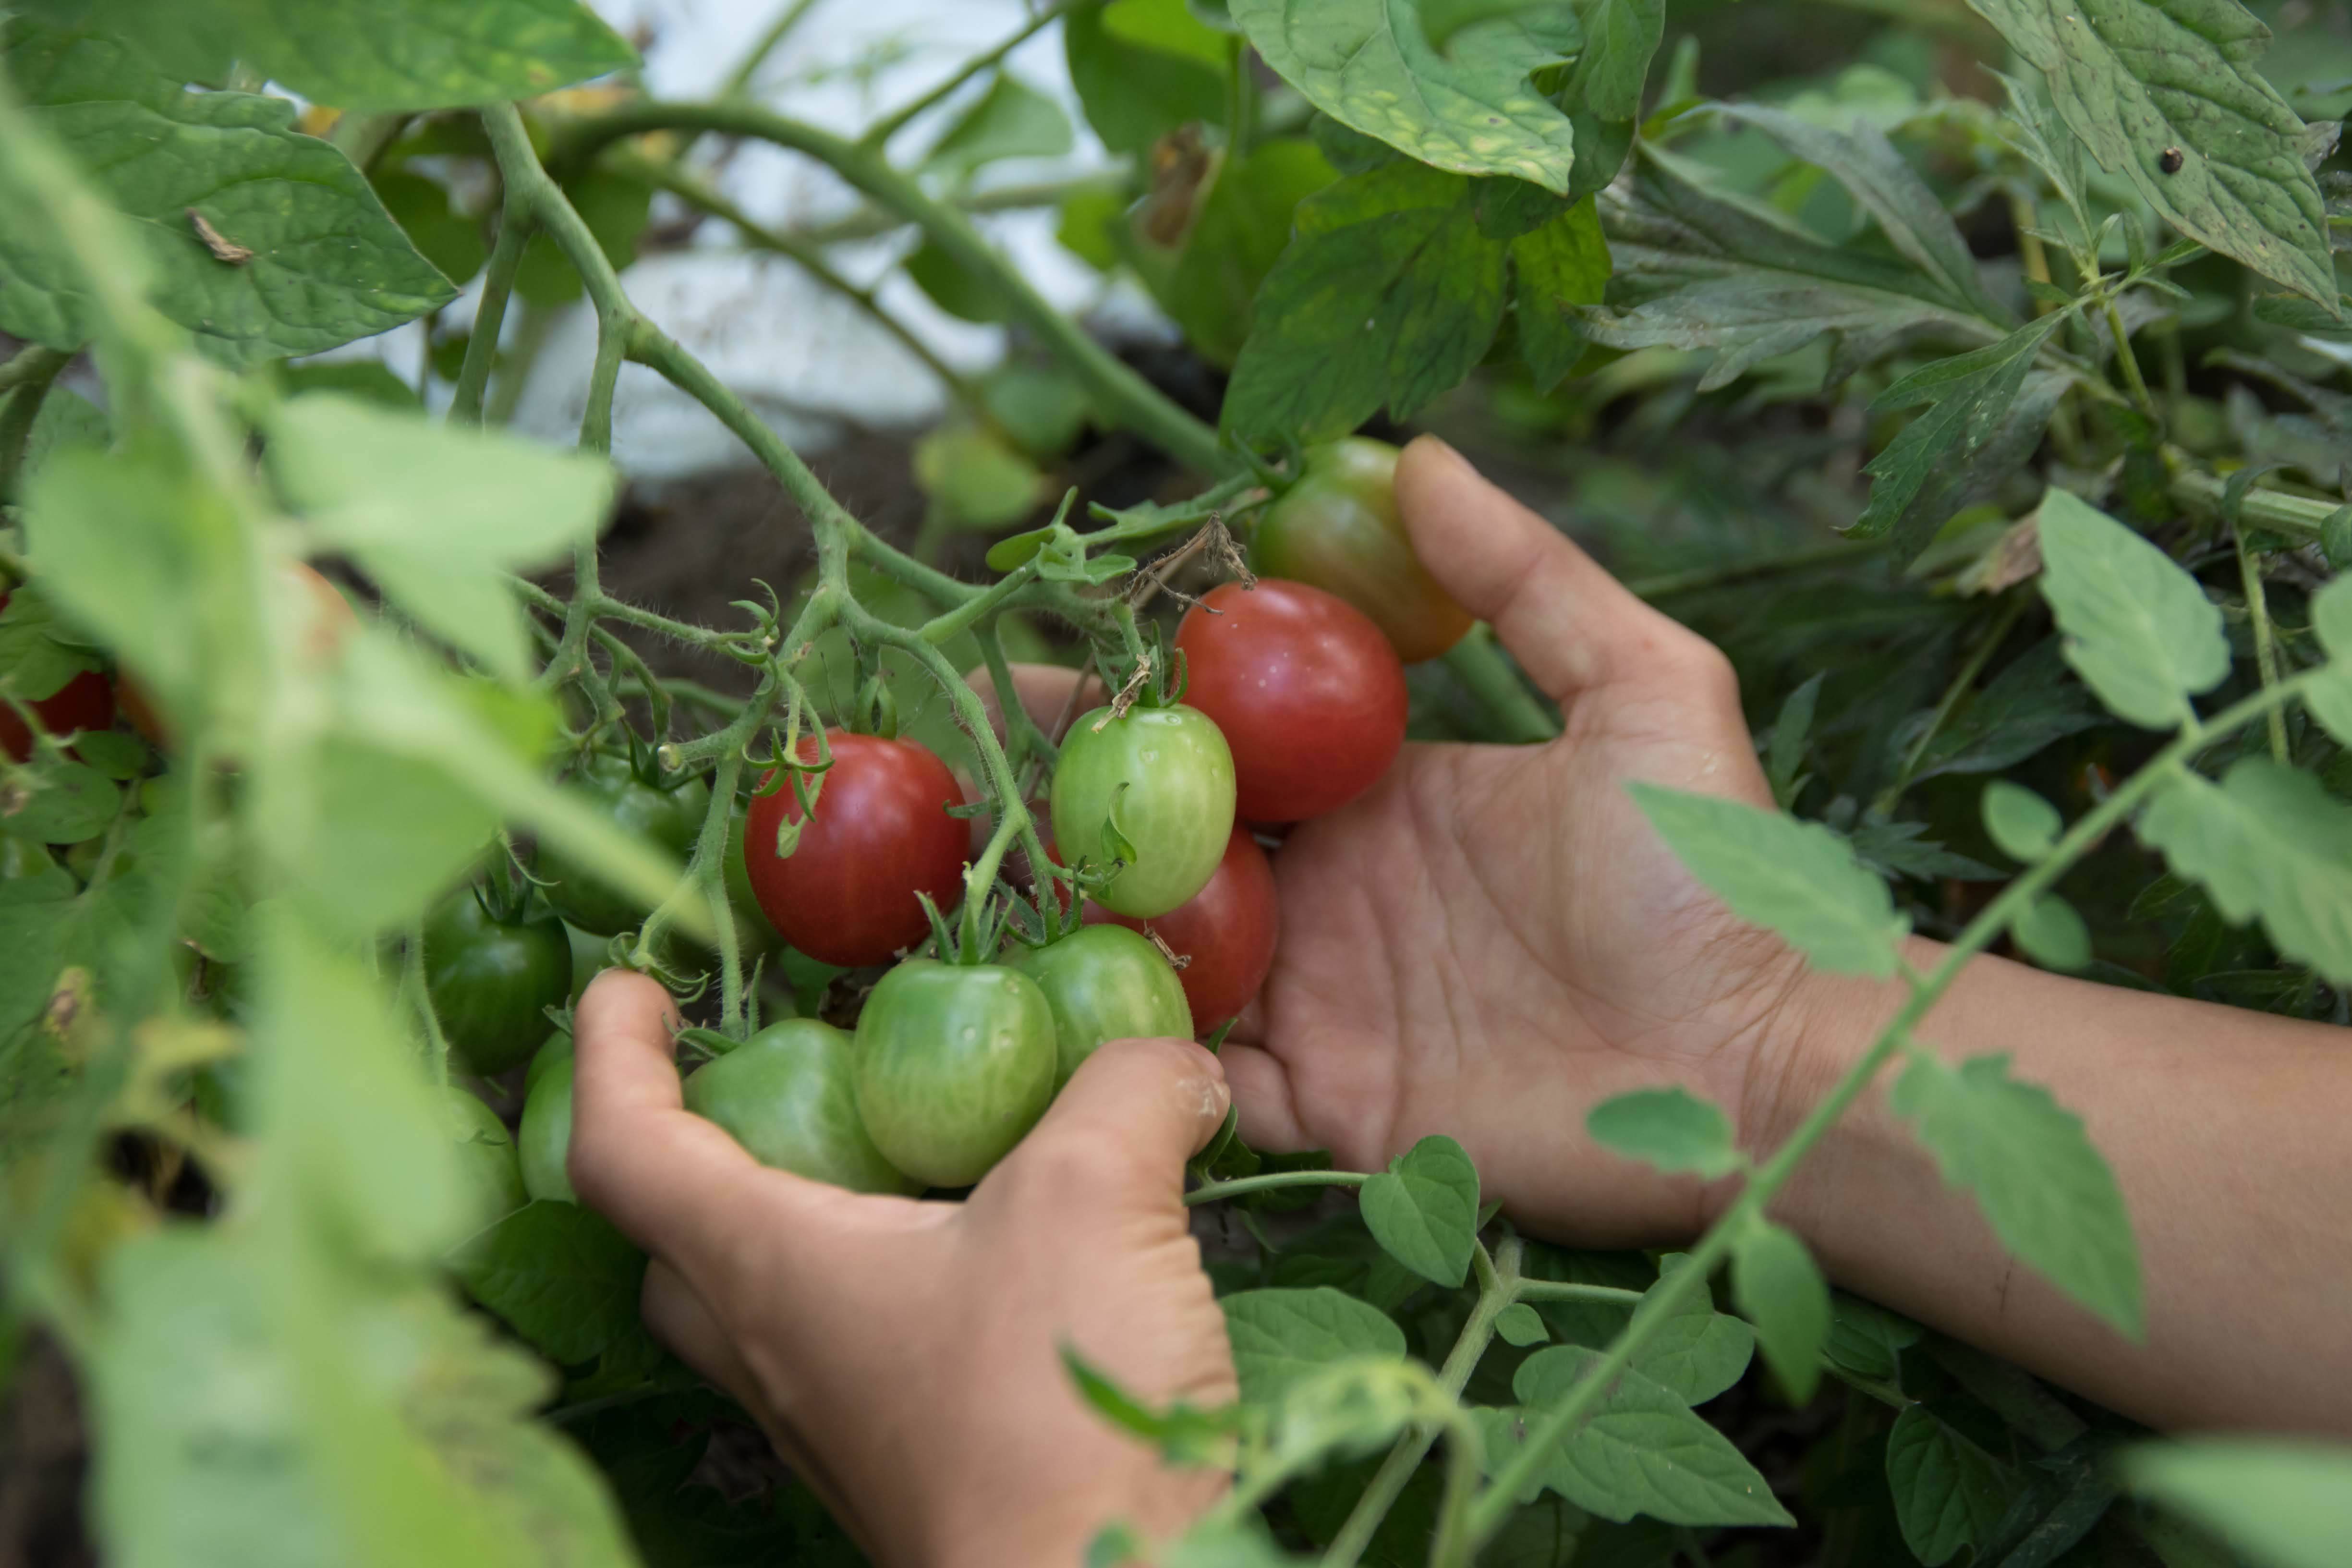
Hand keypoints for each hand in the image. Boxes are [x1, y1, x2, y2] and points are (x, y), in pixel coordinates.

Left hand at [567, 970, 1235, 1567]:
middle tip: (763, 1082)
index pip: (624, 1150)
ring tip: (901, 1151)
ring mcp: (843, 1422)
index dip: (609, 1056)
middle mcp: (779, 1354)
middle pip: (679, 1243)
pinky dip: (903, 1278)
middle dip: (696, 1150)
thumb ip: (1125, 1095)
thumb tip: (1170, 1063)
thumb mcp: (1095, 1196)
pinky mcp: (917, 1463)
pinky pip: (869, 1351)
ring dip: (811, 1217)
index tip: (628, 989)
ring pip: (773, 1304)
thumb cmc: (1048, 1407)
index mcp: (767, 1271)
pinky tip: (1000, 1252)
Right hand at [989, 437, 1804, 1244]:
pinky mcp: (1328, 1110)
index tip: (1025, 659)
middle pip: (1168, 843)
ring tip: (956, 888)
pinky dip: (1128, 1055)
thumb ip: (1526, 577)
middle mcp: (1332, 895)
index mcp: (1384, 795)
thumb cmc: (1713, 873)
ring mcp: (1321, 1005)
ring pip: (1159, 959)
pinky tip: (1049, 1015)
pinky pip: (1199, 1082)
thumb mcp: (1640, 688)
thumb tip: (1416, 452)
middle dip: (1062, 810)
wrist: (1761, 1067)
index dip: (1131, 701)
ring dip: (1070, 928)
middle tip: (943, 775)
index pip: (1229, 734)